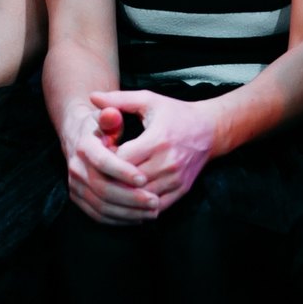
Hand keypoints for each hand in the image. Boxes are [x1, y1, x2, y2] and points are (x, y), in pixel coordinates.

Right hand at [62, 102, 157, 225]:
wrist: (78, 136)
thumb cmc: (102, 125)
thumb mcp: (108, 115)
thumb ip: (113, 113)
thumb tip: (111, 112)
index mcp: (84, 146)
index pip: (103, 162)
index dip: (123, 172)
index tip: (144, 178)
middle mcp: (75, 167)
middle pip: (102, 189)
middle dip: (130, 197)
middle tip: (153, 200)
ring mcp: (75, 186)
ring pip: (101, 206)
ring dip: (128, 212)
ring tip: (151, 211)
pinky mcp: (78, 199)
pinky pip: (98, 215)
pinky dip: (119, 220)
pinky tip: (139, 217)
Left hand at [96, 89, 216, 216]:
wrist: (209, 130)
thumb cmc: (175, 113)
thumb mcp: (148, 100)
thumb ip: (119, 99)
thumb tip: (92, 96)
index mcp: (157, 139)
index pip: (121, 160)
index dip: (106, 159)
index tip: (101, 153)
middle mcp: (168, 162)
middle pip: (129, 181)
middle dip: (111, 178)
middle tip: (102, 171)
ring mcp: (176, 179)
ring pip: (140, 197)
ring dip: (124, 194)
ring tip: (113, 183)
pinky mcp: (181, 190)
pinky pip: (156, 207)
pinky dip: (140, 205)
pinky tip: (129, 196)